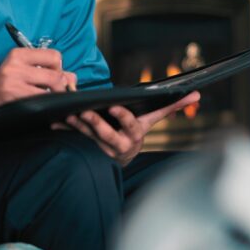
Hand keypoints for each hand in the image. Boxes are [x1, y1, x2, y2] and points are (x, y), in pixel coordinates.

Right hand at [0, 47, 76, 114]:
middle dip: (60, 86)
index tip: (51, 76)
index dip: (58, 68)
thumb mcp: (23, 71)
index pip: (54, 56)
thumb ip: (48, 71)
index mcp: (18, 54)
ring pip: (52, 91)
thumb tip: (72, 78)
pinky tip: (41, 108)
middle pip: (56, 75)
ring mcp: (13, 83)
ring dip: (54, 98)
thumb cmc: (7, 86)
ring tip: (47, 100)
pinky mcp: (14, 99)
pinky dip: (48, 107)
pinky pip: (42, 103)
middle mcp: (15, 66)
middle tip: (53, 92)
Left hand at [59, 91, 200, 165]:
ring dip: (75, 124)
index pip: (130, 125)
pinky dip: (62, 129)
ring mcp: (100, 147)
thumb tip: (196, 94)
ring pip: (87, 135)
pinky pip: (72, 138)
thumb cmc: (135, 130)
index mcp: (134, 135)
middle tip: (84, 111)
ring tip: (67, 112)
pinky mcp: (85, 147)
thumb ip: (171, 107)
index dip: (122, 117)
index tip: (114, 106)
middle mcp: (118, 144)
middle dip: (95, 122)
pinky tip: (53, 121)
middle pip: (105, 134)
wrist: (120, 154)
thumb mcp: (151, 120)